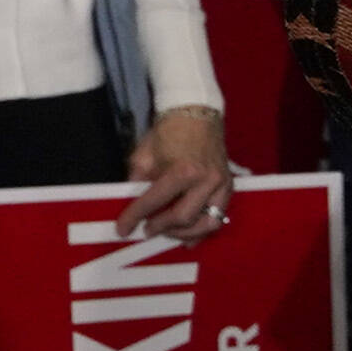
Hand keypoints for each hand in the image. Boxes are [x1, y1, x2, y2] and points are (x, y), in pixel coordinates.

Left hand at [120, 106, 232, 245]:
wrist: (196, 114)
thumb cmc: (168, 132)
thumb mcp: (144, 155)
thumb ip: (138, 181)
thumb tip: (131, 205)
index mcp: (182, 170)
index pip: (155, 201)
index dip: (134, 217)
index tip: (122, 228)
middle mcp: (206, 180)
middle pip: (183, 217)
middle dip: (161, 227)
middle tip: (146, 229)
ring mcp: (221, 185)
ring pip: (208, 223)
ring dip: (185, 233)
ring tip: (168, 232)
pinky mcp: (229, 187)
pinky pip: (219, 216)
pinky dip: (203, 229)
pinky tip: (189, 236)